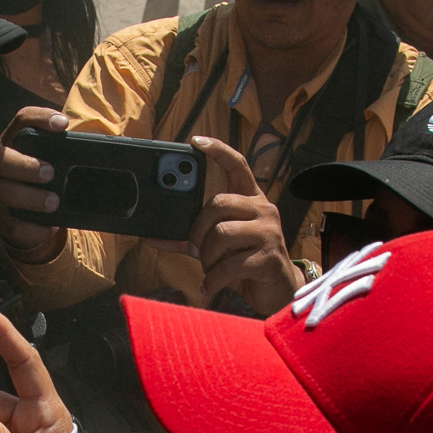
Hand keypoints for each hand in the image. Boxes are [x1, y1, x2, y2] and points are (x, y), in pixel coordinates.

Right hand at [0, 105, 69, 259]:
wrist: (28, 219)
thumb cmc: (45, 184)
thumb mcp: (56, 165)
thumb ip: (70, 156)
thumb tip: (111, 155)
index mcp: (14, 145)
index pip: (21, 121)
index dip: (39, 119)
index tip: (63, 125)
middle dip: (26, 165)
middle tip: (51, 172)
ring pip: (1, 191)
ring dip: (31, 197)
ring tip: (54, 202)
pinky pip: (11, 226)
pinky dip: (33, 228)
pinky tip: (51, 227)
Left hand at [146, 136, 301, 312]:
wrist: (278, 291)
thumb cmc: (245, 263)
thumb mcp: (217, 248)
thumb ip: (190, 239)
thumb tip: (154, 238)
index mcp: (251, 200)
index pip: (237, 166)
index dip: (218, 151)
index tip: (196, 141)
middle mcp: (264, 209)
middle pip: (218, 204)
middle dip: (199, 231)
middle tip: (197, 249)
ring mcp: (269, 232)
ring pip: (221, 234)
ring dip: (207, 258)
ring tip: (210, 269)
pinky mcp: (269, 258)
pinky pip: (229, 265)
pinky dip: (213, 280)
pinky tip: (209, 286)